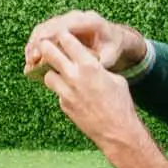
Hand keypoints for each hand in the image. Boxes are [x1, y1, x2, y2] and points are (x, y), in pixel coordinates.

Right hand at [25, 10, 144, 78]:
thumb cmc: (112, 47)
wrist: (114, 37)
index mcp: (91, 21)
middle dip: (38, 42)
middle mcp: (77, 16)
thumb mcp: (111, 56)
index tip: (41, 53)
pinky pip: (44, 31)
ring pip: (45, 27)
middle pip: (51, 25)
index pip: (65, 27)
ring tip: (29, 61)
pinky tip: (31, 57)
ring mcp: (68, 19)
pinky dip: (36, 43)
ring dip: (34, 43)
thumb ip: (101, 62)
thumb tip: (88, 70)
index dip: (50, 39)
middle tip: (31, 59)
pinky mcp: (61, 25)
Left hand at [39, 34, 167, 167]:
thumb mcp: (115, 78)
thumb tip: (91, 64)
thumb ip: (99, 68)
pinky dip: (62, 90)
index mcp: (89, 65)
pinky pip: (58, 93)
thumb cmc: (121, 103)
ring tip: (61, 73)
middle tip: (46, 46)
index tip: (63, 36)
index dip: (64, 36)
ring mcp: (66, 92)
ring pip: (48, 75)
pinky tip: (73, 94)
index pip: (67, 40)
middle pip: (49, 53)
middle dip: (46, 48)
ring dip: (53, 72)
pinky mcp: (64, 106)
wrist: (117, 131)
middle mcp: (74, 76)